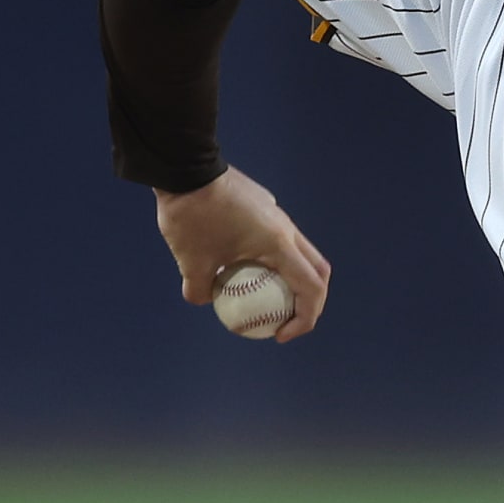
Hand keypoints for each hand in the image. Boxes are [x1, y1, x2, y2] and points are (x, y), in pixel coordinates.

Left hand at [154, 166, 331, 341]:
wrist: (187, 167)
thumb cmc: (192, 216)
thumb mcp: (189, 261)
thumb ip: (198, 288)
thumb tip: (204, 300)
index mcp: (279, 245)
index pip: (310, 288)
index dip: (305, 318)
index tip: (279, 335)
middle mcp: (286, 230)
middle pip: (317, 271)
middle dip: (309, 302)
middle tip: (285, 321)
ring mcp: (277, 217)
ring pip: (299, 254)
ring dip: (291, 280)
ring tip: (264, 298)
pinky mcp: (265, 208)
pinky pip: (278, 241)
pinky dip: (272, 261)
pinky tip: (241, 266)